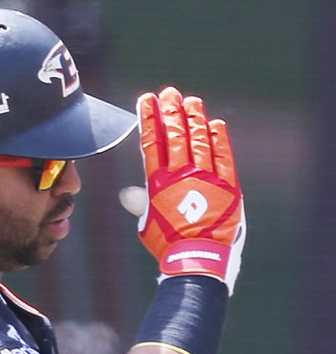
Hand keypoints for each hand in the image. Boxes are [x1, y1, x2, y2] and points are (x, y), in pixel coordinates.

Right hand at [120, 86, 245, 293]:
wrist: (196, 261)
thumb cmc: (167, 246)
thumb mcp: (148, 225)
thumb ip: (141, 204)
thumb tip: (126, 193)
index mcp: (158, 184)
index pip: (152, 143)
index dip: (149, 119)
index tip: (146, 101)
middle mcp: (181, 176)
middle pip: (176, 135)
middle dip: (171, 111)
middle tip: (169, 92)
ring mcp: (205, 179)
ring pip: (199, 140)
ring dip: (194, 118)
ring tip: (191, 101)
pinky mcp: (227, 187)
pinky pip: (223, 157)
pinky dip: (219, 139)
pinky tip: (215, 124)